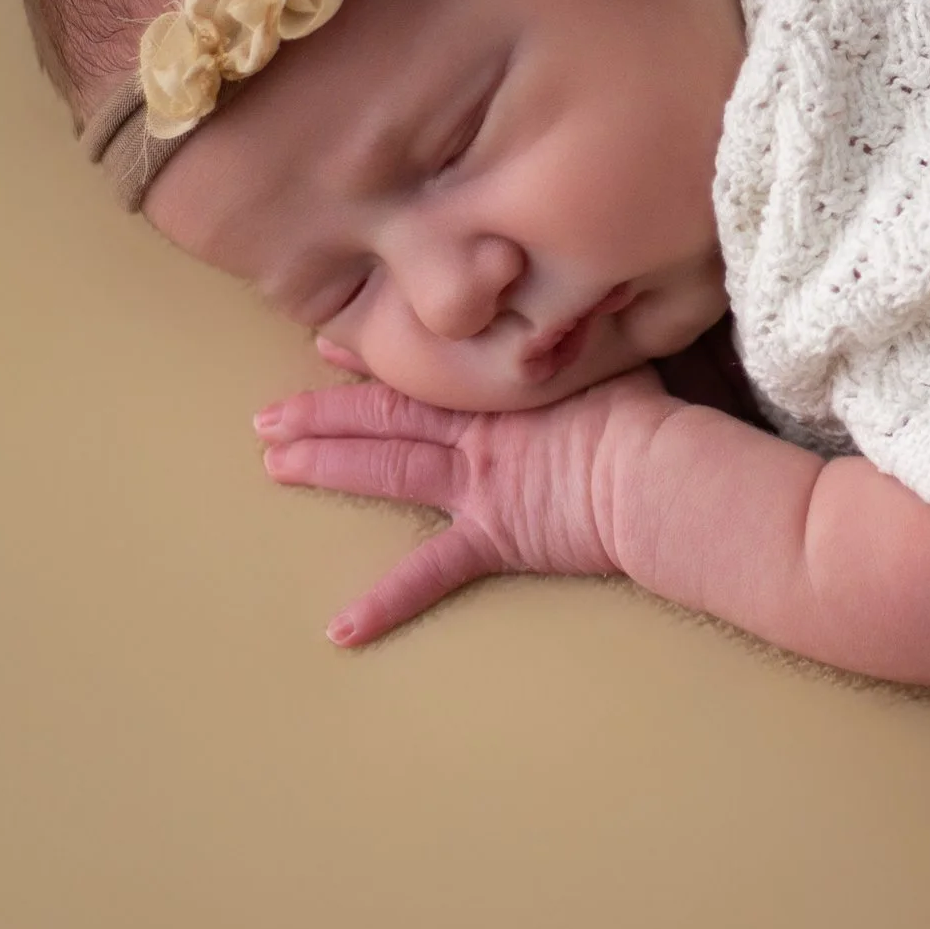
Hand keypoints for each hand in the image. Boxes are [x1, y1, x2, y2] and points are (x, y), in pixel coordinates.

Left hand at [254, 371, 673, 641]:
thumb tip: (583, 297)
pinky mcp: (494, 536)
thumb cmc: (649, 418)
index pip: (421, 370)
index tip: (326, 346)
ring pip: (388, 469)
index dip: (370, 359)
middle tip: (268, 417)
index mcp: (499, 392)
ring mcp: (479, 484)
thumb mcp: (611, 362)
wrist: (661, 473)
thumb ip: (582, 339)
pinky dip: (385, 604)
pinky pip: (431, 574)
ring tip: (272, 466)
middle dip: (322, 414)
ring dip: (327, 466)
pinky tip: (341, 631)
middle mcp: (476, 434)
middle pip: (384, 416)